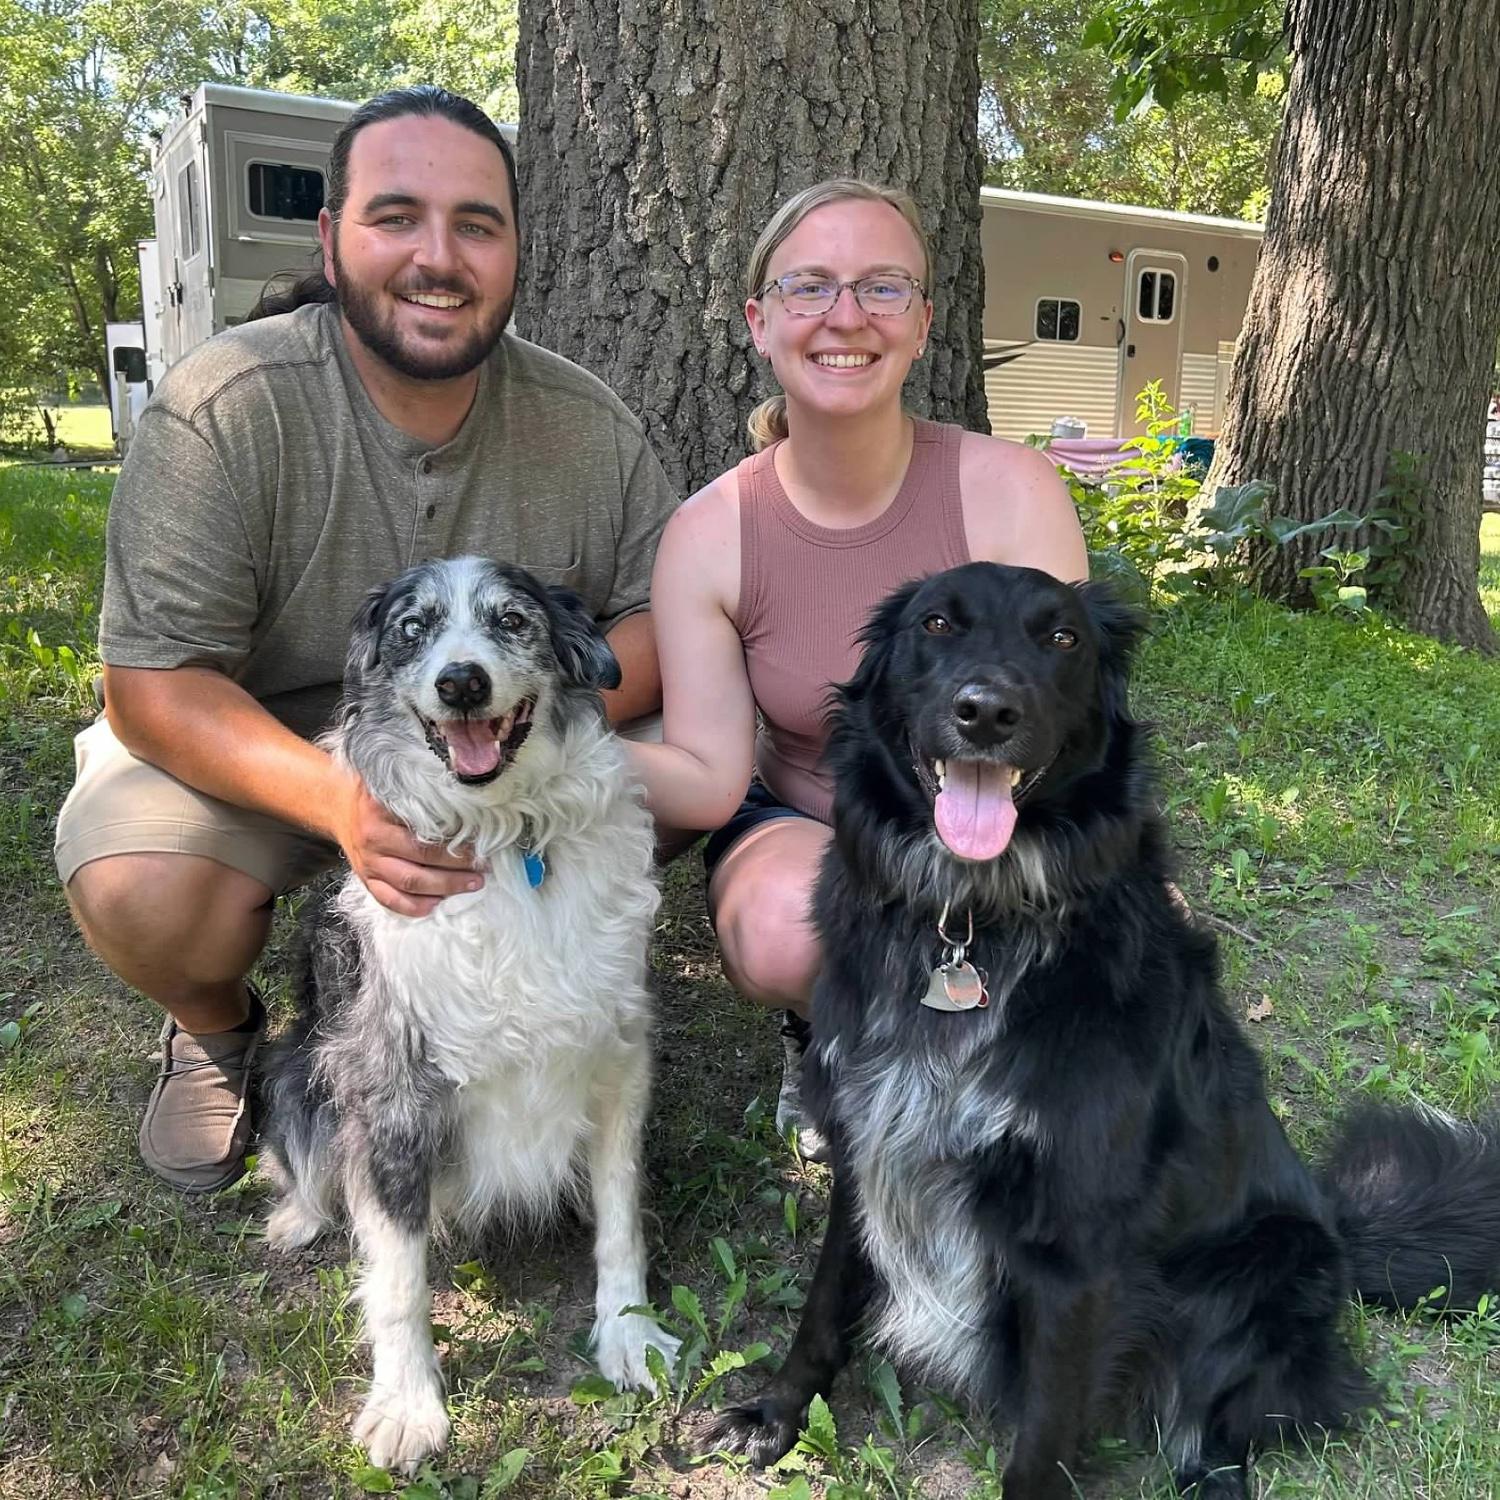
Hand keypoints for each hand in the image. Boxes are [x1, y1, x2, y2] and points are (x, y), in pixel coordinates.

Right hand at [332, 772, 481, 916]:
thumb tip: (465, 802)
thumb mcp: (394, 785)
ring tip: (471, 885)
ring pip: (408, 883)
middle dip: (456, 868)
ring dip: (444, 888)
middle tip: (482, 869)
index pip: (423, 832)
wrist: (339, 808)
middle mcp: (373, 840)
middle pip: (420, 860)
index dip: (454, 842)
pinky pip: (389, 900)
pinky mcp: (366, 880)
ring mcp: (368, 864)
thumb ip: (421, 794)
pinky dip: (414, 907)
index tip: (480, 844)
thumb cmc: (376, 796)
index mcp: (381, 813)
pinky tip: (437, 905)